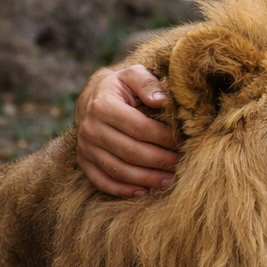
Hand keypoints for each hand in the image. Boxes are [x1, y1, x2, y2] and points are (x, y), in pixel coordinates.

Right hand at [74, 65, 179, 196]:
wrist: (92, 96)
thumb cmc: (121, 87)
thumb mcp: (133, 75)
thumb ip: (148, 83)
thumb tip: (162, 100)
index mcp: (103, 105)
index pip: (139, 128)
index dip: (163, 138)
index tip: (182, 143)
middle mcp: (90, 128)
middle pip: (130, 152)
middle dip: (159, 161)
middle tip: (181, 164)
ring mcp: (85, 147)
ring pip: (118, 169)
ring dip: (146, 178)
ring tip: (170, 180)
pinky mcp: (83, 161)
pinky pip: (102, 180)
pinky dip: (122, 190)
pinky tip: (143, 192)